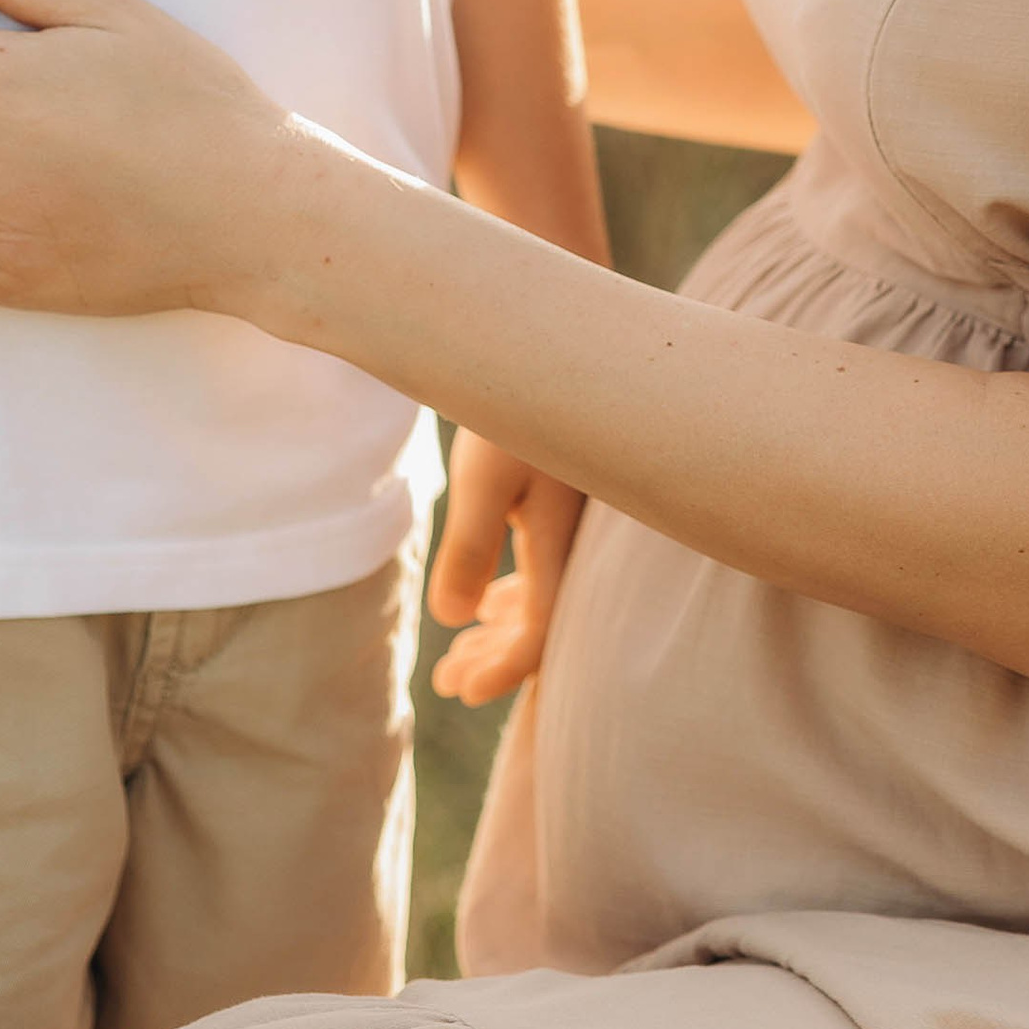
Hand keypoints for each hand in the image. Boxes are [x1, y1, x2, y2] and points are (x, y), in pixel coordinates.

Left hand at [427, 429, 583, 706]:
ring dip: (502, 631)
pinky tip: (486, 605)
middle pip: (545, 625)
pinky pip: (549, 568)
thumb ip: (472, 548)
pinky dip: (517, 596)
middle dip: (496, 661)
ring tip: (458, 655)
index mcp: (564, 544)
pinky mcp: (571, 501)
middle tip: (447, 681)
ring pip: (546, 597)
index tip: (456, 691)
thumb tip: (456, 616)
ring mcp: (579, 524)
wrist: (560, 338)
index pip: (539, 634)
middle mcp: (581, 542)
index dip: (501, 670)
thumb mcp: (485, 476)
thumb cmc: (519, 403)